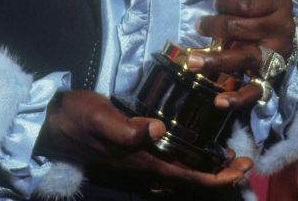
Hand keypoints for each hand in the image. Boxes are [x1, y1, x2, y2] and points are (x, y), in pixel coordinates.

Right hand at [34, 90, 250, 187]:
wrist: (51, 125)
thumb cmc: (78, 117)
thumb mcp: (102, 117)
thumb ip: (129, 128)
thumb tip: (159, 129)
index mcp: (143, 161)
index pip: (189, 177)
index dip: (219, 176)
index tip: (243, 167)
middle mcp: (145, 168)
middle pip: (190, 180)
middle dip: (220, 176)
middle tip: (246, 163)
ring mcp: (138, 164)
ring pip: (181, 176)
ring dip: (207, 171)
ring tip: (228, 158)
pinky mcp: (133, 155)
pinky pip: (169, 167)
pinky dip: (188, 163)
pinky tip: (195, 151)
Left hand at [190, 0, 294, 109]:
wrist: (281, 28)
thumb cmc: (258, 6)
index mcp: (279, 2)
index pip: (243, 3)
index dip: (223, 2)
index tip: (217, 3)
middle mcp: (281, 29)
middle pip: (238, 28)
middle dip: (214, 26)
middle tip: (201, 25)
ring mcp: (276, 56)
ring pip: (242, 57)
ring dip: (215, 59)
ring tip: (192, 61)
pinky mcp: (270, 77)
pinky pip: (255, 90)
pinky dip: (237, 98)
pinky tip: (219, 101)